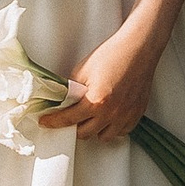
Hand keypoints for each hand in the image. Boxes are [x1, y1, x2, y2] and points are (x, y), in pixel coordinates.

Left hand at [38, 19, 160, 144]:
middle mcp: (111, 113)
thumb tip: (63, 100)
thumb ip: (72, 89)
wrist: (138, 48)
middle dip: (74, 126)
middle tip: (71, 118)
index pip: (69, 119)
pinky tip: (109, 118)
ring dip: (95, 129)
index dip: (54, 122)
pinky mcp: (137, 113)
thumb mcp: (83, 70)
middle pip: (85, 134)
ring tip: (91, 118)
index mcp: (96, 102)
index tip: (46, 122)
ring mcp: (126, 115)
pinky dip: (113, 128)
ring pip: (104, 137)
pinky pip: (122, 131)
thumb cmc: (112, 55)